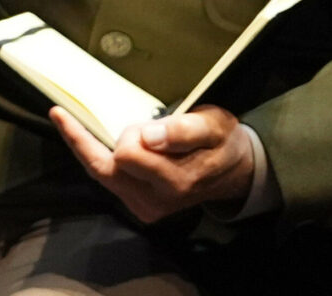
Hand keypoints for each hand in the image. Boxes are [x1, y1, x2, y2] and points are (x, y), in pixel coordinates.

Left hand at [50, 105, 256, 225]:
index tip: (146, 124)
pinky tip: (111, 143)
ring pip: (99, 172)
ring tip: (128, 131)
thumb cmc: (221, 143)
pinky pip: (104, 178)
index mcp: (176, 182)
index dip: (133, 134)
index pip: (125, 155)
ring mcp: (144, 207)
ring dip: (103, 147)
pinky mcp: (137, 207)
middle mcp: (155, 201)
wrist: (233, 171)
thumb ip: (184, 130)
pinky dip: (100, 156)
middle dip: (115, 140)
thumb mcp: (214, 126)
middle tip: (131, 123)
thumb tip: (150, 137)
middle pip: (102, 166)